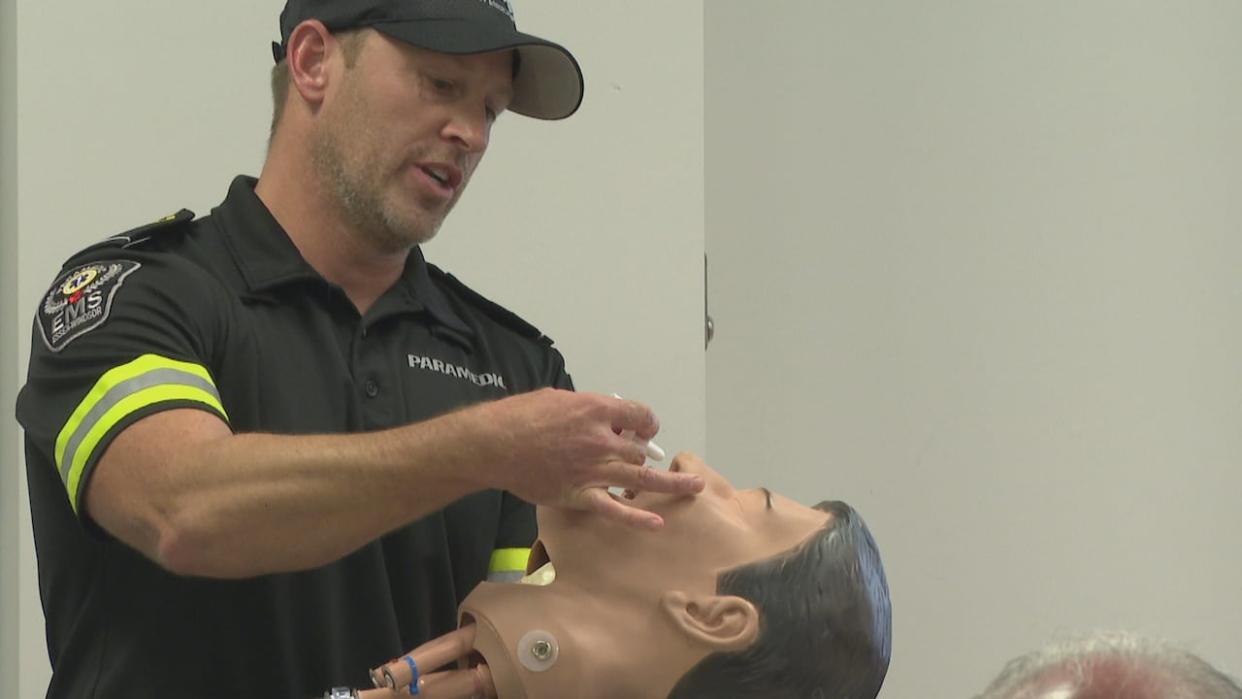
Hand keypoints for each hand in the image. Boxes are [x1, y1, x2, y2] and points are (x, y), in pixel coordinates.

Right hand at [466, 389, 703, 528]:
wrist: (494, 444)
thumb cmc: (521, 415)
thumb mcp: (559, 398)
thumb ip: (588, 408)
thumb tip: (607, 416)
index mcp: (597, 411)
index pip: (640, 416)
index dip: (647, 422)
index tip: (646, 428)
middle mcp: (602, 440)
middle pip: (640, 449)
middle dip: (644, 451)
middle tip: (642, 455)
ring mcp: (594, 470)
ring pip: (641, 478)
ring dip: (672, 483)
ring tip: (696, 487)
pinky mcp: (580, 495)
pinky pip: (614, 509)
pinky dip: (637, 517)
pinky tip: (657, 522)